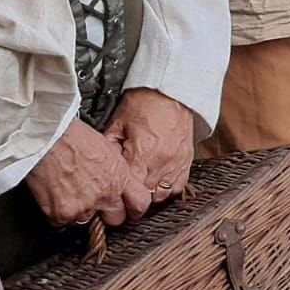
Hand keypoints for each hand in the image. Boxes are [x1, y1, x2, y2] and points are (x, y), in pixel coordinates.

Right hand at [26, 120, 149, 228]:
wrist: (48, 140)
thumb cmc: (74, 138)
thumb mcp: (109, 150)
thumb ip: (116, 171)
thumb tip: (118, 182)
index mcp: (119, 177)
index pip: (140, 204)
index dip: (134, 208)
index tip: (129, 209)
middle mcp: (105, 195)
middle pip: (116, 220)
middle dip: (108, 214)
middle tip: (96, 202)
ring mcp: (84, 207)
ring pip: (87, 221)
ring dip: (80, 211)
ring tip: (71, 191)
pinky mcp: (62, 215)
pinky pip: (63, 222)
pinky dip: (59, 213)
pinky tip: (57, 194)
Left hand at [104, 89, 194, 213]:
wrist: (171, 91)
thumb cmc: (144, 104)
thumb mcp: (118, 123)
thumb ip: (109, 148)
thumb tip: (102, 168)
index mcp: (142, 152)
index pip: (131, 189)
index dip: (121, 196)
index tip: (115, 196)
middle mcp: (162, 161)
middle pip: (146, 196)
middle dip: (134, 198)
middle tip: (125, 194)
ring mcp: (177, 162)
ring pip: (163, 196)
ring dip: (151, 195)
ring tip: (141, 189)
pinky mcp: (187, 160)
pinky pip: (178, 187)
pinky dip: (168, 190)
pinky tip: (158, 184)